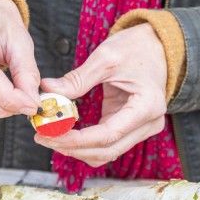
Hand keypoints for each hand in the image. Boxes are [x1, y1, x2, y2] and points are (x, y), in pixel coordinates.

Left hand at [35, 23, 167, 166]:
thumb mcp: (106, 57)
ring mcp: (141, 129)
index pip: (108, 134)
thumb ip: (78, 78)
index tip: (50, 133)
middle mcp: (149, 124)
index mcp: (147, 106)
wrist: (157, 46)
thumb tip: (48, 90)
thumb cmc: (137, 48)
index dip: (76, 139)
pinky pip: (106, 144)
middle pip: (107, 150)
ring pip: (106, 153)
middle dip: (72, 148)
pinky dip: (85, 143)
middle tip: (42, 136)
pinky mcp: (131, 128)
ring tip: (50, 136)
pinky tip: (64, 134)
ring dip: (77, 150)